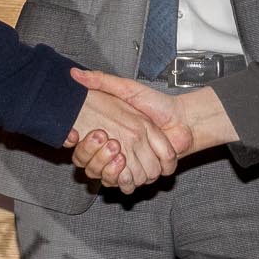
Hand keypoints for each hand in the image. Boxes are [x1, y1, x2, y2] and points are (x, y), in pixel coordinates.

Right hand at [66, 72, 239, 187]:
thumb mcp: (127, 88)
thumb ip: (102, 81)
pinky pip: (129, 185)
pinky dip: (129, 179)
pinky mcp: (144, 174)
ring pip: (110, 180)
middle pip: (93, 169)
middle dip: (97, 160)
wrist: (183, 120)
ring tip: (119, 154)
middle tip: (109, 143)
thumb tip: (75, 73)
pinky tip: (130, 165)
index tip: (77, 135)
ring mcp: (130, 166)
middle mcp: (117, 154)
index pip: (82, 151)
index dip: (81, 148)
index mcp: (108, 136)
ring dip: (112, 170)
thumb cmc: (156, 103)